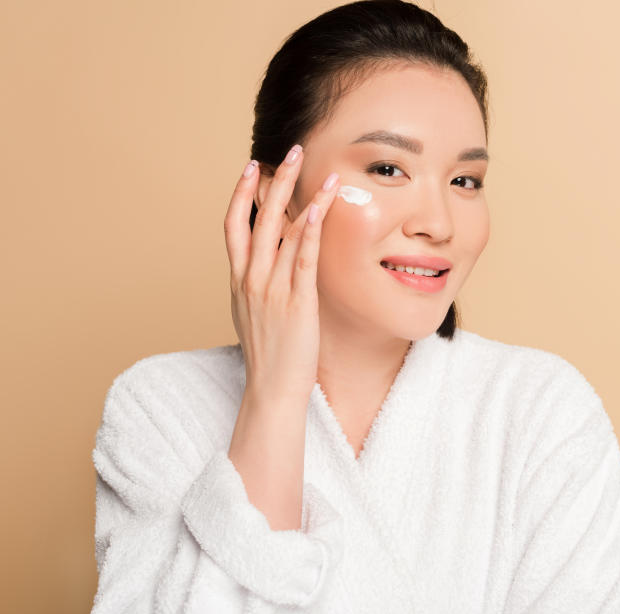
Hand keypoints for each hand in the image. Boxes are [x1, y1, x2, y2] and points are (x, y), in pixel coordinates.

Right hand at [223, 144, 340, 403]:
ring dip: (302, 196)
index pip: (233, 225)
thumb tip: (269, 263)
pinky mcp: (297, 302)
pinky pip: (303, 259)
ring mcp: (272, 290)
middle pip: (258, 218)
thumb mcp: (254, 313)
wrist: (271, 390)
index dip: (241, 193)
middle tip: (289, 151)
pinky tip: (318, 208)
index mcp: (239, 280)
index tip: (252, 167)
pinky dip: (309, 231)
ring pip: (284, 232)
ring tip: (319, 170)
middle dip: (274, 181)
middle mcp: (251, 279)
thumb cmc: (269, 355)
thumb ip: (258, 284)